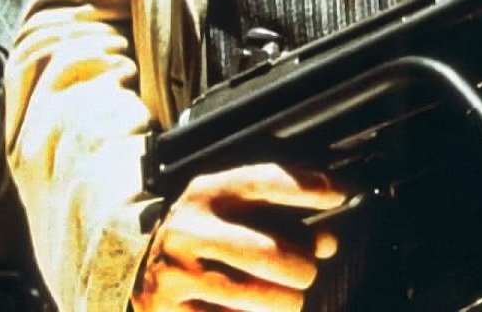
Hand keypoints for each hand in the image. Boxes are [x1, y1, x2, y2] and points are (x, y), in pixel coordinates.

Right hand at [134, 163, 346, 311]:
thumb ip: (284, 219)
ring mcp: (177, 274)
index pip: (266, 181)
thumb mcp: (236, 213)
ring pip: (264, 298)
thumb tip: (328, 241)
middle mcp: (188, 228)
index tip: (344, 193)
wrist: (138, 266)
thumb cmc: (204, 236)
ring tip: (285, 298)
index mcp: (205, 192)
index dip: (310, 186)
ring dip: (289, 303)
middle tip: (305, 272)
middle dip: (304, 268)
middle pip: (273, 253)